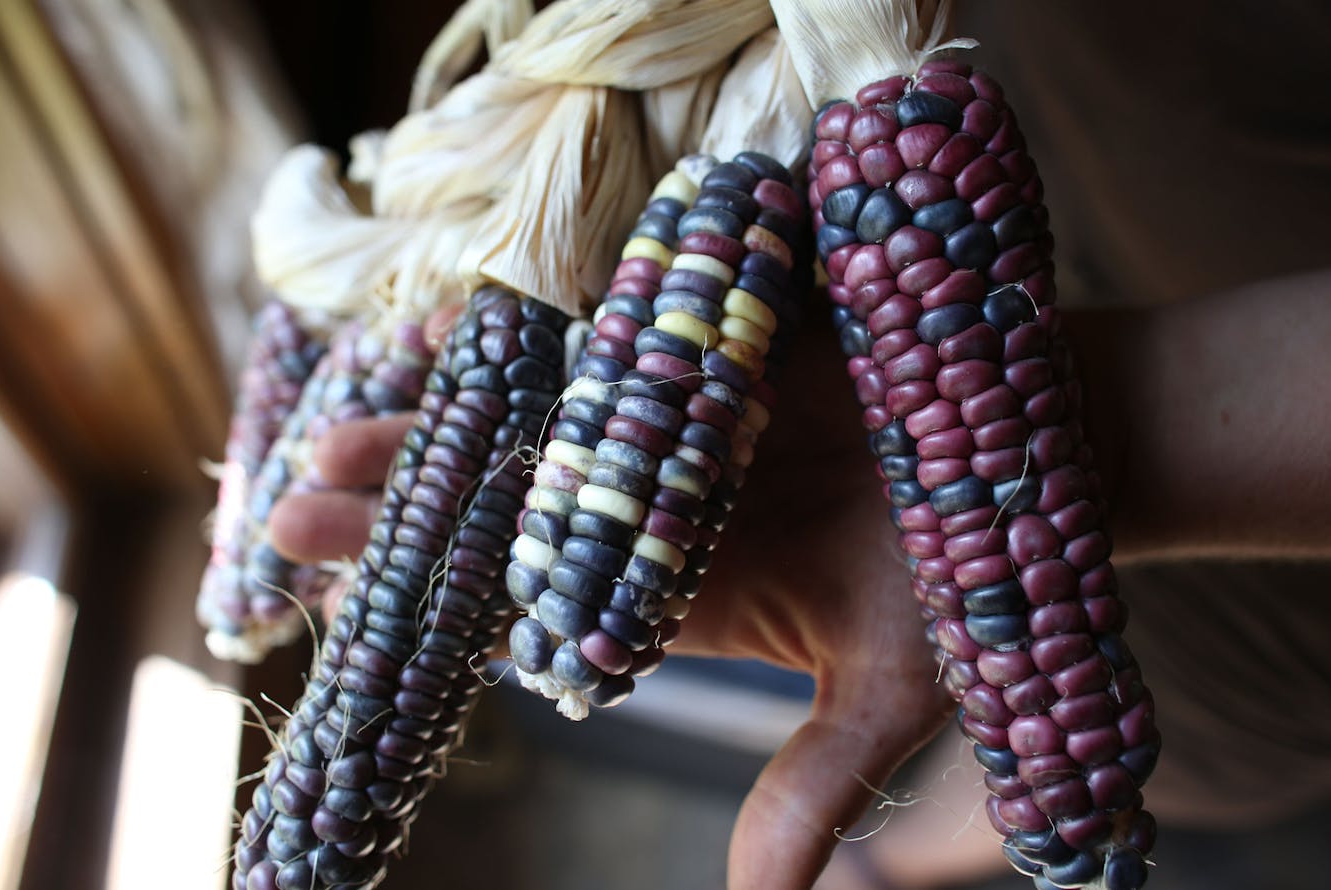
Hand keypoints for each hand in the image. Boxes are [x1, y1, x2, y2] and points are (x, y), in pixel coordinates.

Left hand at [269, 298, 954, 889]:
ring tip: (338, 430)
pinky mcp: (713, 340)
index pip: (534, 605)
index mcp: (677, 595)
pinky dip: (532, 338)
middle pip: (510, 513)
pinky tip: (450, 338)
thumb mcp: (889, 695)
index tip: (341, 609)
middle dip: (403, 513)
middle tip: (288, 508)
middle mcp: (659, 511)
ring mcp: (681, 423)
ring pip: (536, 426)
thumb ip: (811, 790)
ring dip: (439, 429)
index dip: (440, 607)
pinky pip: (607, 337)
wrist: (1041, 453)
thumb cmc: (967, 576)